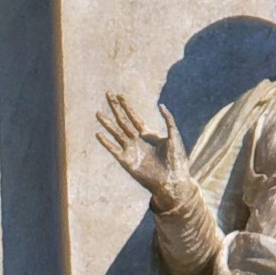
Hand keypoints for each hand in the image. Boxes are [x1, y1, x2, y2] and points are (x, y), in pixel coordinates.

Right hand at [92, 91, 196, 206]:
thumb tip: (161, 105)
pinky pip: (114, 149)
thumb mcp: (174, 135)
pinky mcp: (126, 161)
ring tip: (98, 113)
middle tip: (108, 95)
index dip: (127, 106)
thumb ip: (168, 120)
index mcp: (148, 134)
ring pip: (116, 132)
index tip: (119, 95)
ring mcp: (131, 150)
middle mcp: (137, 140)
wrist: (172, 179)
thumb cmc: (177, 159)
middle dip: (116, 108)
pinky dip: (106, 142)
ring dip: (107, 123)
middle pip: (123, 121)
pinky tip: (98, 134)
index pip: (134, 117)